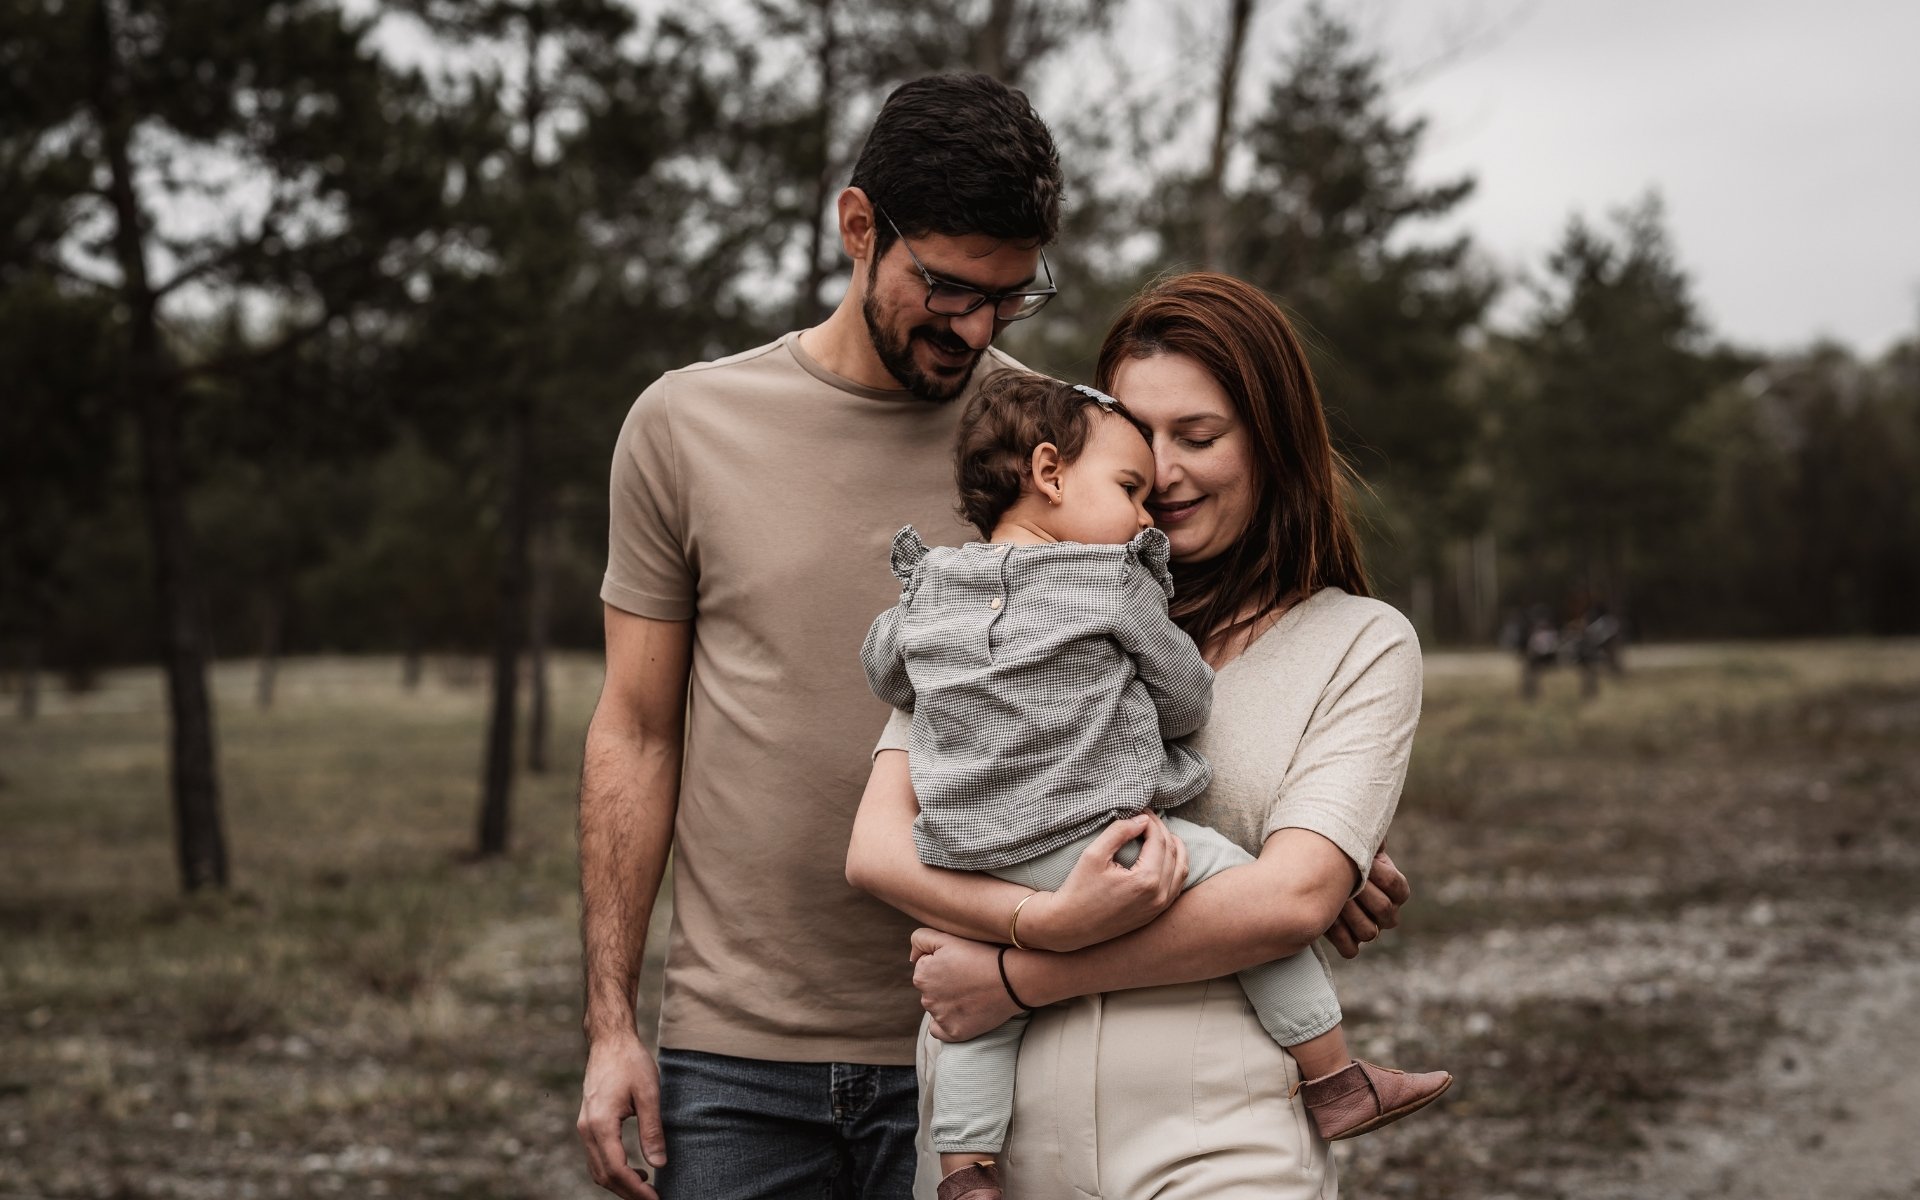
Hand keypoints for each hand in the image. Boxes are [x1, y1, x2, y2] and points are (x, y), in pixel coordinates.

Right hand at [576, 1033, 665, 1199]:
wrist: (609, 1041)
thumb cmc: (631, 1062)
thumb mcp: (649, 1093)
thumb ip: (652, 1130)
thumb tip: (659, 1164)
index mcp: (600, 1124)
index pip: (617, 1170)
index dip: (636, 1191)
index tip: (656, 1199)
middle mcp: (587, 1130)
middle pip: (604, 1176)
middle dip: (628, 1193)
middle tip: (654, 1199)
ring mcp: (584, 1127)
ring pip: (598, 1169)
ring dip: (620, 1184)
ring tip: (647, 1189)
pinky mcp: (588, 1123)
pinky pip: (597, 1157)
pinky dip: (613, 1170)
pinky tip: (635, 1170)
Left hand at [910, 927, 1021, 1040]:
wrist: (1012, 978)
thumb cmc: (982, 954)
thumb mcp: (947, 937)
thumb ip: (920, 940)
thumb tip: (912, 958)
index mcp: (921, 975)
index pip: (926, 970)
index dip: (944, 965)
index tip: (962, 964)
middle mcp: (925, 999)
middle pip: (931, 990)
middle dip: (944, 984)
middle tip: (969, 978)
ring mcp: (940, 1018)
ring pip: (937, 1009)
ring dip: (948, 1002)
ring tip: (972, 993)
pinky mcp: (954, 1033)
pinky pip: (940, 1031)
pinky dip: (947, 1023)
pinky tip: (962, 1012)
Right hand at [1021, 811, 1188, 951]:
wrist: (1069, 926)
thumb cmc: (1078, 889)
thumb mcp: (1094, 854)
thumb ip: (1119, 831)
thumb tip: (1142, 819)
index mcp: (1146, 880)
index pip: (1158, 840)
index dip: (1151, 820)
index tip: (1141, 808)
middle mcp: (1159, 895)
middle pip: (1172, 851)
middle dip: (1162, 830)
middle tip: (1147, 817)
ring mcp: (1159, 907)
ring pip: (1181, 869)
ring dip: (1174, 847)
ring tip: (1159, 833)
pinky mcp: (1156, 914)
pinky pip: (1176, 886)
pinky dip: (1175, 866)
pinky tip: (1164, 856)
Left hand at [1324, 848, 1410, 959]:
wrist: (1314, 872)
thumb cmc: (1339, 855)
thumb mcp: (1356, 842)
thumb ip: (1369, 839)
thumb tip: (1377, 840)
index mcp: (1394, 888)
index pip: (1398, 887)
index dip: (1381, 875)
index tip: (1364, 863)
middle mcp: (1386, 911)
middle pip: (1385, 910)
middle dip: (1362, 894)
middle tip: (1344, 882)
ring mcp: (1369, 928)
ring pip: (1369, 932)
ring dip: (1348, 915)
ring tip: (1332, 899)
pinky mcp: (1349, 941)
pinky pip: (1350, 949)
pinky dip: (1338, 936)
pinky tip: (1326, 918)